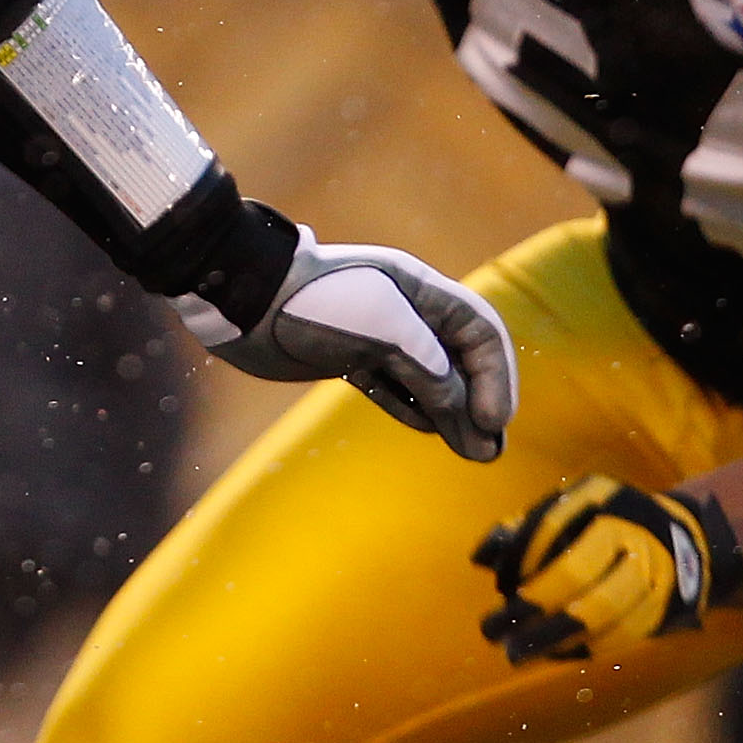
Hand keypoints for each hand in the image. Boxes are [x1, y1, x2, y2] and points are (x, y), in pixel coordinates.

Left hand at [196, 223, 515, 461]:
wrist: (247, 302)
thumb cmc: (316, 304)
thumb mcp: (384, 330)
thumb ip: (428, 368)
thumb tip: (460, 409)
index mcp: (421, 290)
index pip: (479, 331)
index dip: (495, 375)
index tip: (494, 419)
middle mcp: (406, 311)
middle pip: (460, 359)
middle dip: (479, 402)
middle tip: (490, 449)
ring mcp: (377, 336)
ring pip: (430, 378)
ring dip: (453, 414)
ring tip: (474, 453)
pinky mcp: (350, 358)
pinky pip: (396, 387)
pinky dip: (416, 409)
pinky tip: (433, 430)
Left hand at [473, 476, 736, 663]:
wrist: (680, 542)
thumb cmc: (604, 525)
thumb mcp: (570, 510)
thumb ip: (525, 529)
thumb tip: (480, 557)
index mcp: (599, 497)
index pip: (549, 525)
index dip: (518, 558)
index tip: (498, 586)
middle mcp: (628, 531)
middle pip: (575, 571)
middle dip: (530, 605)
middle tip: (493, 632)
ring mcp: (651, 572)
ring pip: (598, 612)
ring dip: (552, 637)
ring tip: (517, 651)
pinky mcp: (662, 609)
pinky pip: (618, 637)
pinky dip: (581, 649)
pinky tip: (552, 653)